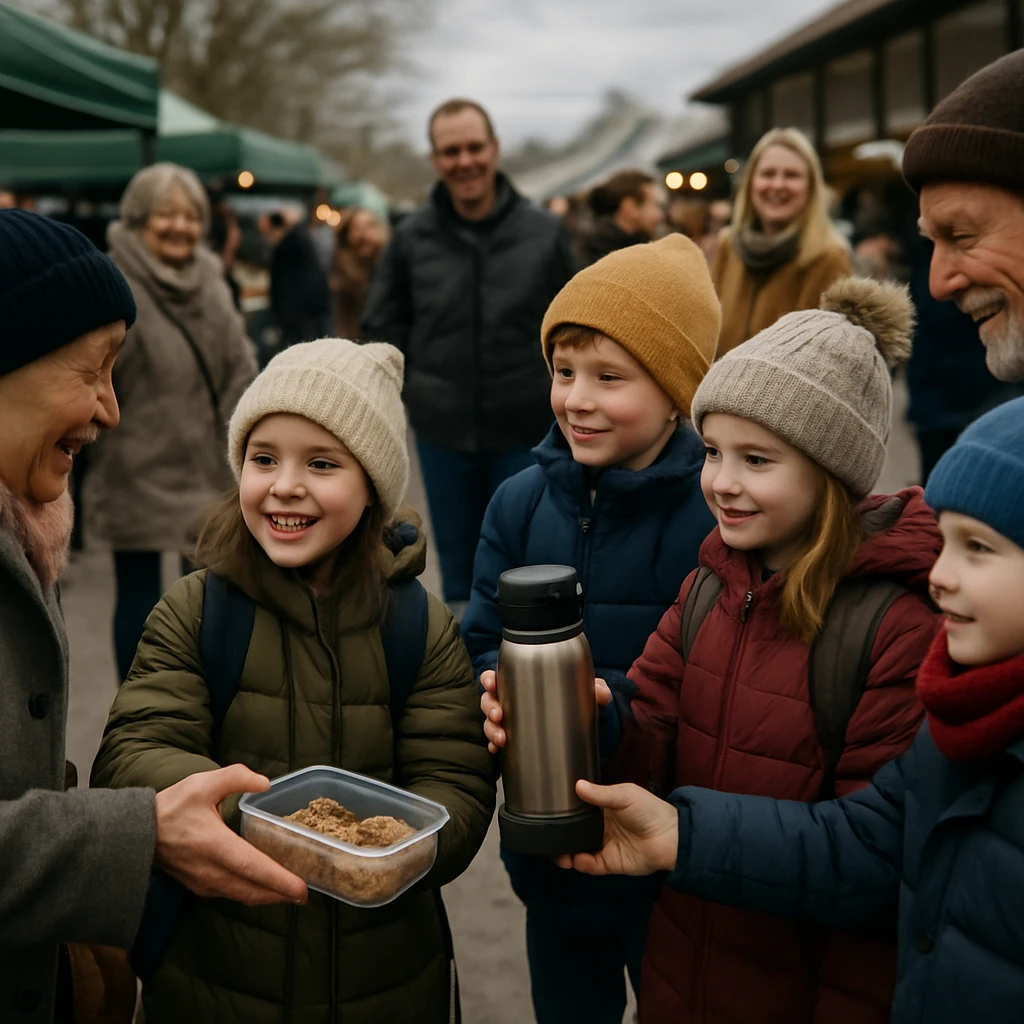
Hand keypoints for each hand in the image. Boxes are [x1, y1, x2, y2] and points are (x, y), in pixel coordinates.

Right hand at [154, 764, 307, 906]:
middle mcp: (211, 870)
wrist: (135, 833)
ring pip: (241, 895)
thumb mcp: (203, 783)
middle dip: (280, 894)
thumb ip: (236, 777)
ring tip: (287, 893)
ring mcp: (203, 882)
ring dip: (265, 897)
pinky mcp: (197, 886)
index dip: (279, 880)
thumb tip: (265, 782)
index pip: (253, 867)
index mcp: (215, 845)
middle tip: (304, 894)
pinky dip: (249, 894)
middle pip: (252, 889)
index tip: (301, 889)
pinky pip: (229, 894)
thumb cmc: (171, 807)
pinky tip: (259, 888)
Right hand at [480, 671, 611, 754]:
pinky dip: (493, 746)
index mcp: (525, 682)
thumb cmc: (582, 702)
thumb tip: (599, 692)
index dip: (490, 679)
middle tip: (500, 716)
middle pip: (490, 700)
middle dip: (490, 707)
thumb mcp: (590, 694)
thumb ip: (597, 690)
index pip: (500, 676)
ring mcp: (512, 721)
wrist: (586, 729)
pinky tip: (497, 751)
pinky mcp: (515, 740)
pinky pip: (496, 742)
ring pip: (490, 722)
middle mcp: (514, 701)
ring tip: (502, 739)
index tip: (492, 683)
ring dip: (491, 729)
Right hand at [555, 780, 677, 875]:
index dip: (565, 811)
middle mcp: (600, 827)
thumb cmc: (649, 810)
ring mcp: (603, 845)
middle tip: (547, 834)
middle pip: (575, 832)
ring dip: (566, 852)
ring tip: (556, 852)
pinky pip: (590, 865)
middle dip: (561, 835)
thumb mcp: (625, 795)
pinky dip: (580, 864)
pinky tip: (574, 859)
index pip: (579, 810)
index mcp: (602, 808)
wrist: (669, 837)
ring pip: (578, 850)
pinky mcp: (609, 863)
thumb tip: (577, 785)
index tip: (550, 810)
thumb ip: (600, 794)